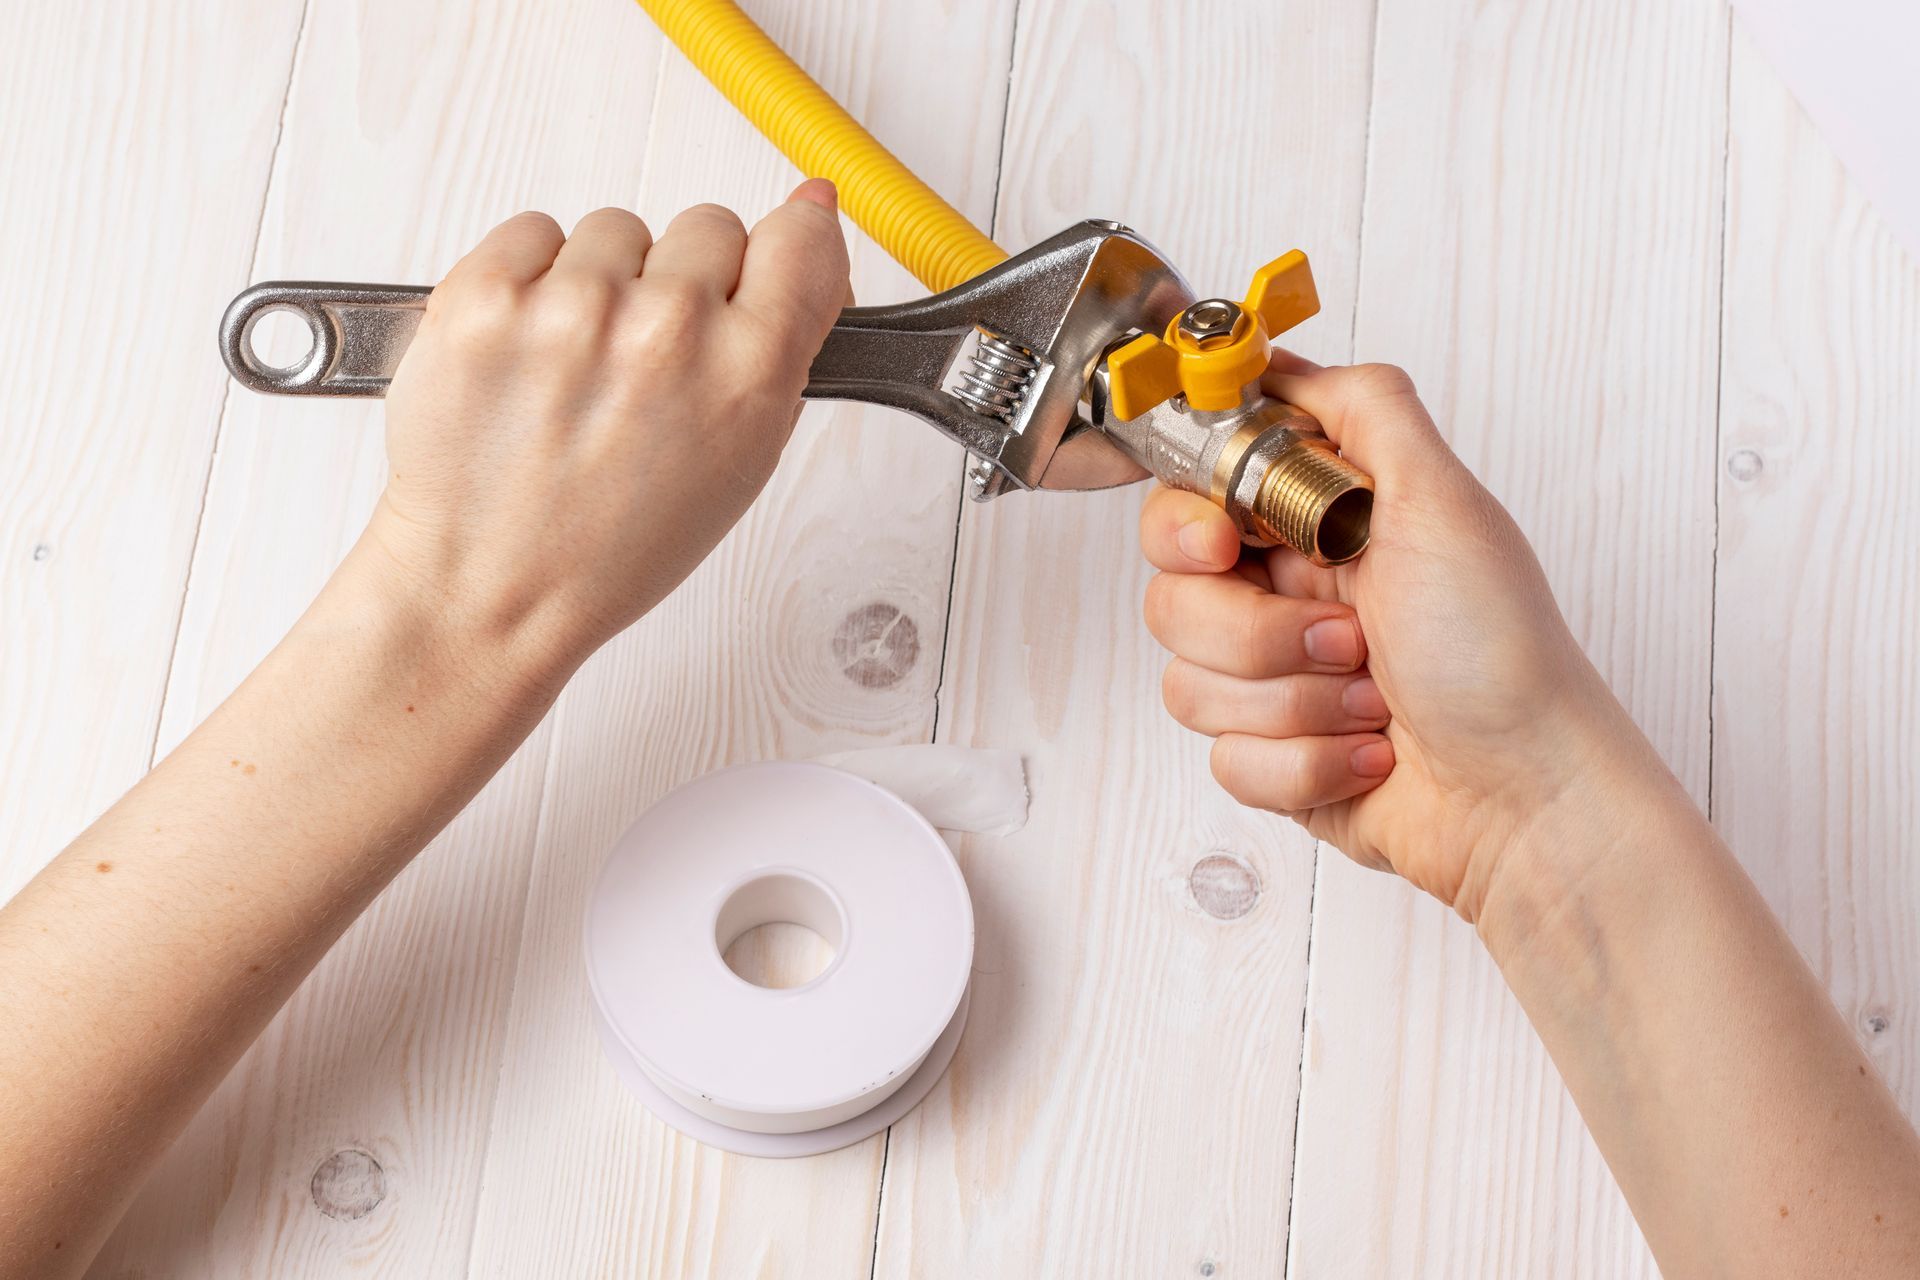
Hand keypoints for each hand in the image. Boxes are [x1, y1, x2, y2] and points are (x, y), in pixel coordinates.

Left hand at [362, 180, 848, 677]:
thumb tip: (811, 218)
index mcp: (748, 376)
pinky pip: (532, 232)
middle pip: (709, 228)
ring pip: (617, 230)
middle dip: (686, 283)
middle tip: (648, 364)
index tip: (764, 270)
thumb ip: (783, 343)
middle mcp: (666, 330)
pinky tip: (529, 353)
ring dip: (603, 283)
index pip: (803, 239)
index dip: (787, 250)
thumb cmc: (609, 544)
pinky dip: (531, 279)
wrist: (489, 589)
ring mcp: (570, 306)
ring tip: (578, 371)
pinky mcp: (485, 293)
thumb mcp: (740, 463)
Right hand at [1140, 354, 1657, 917]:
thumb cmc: (1499, 655)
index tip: (1221, 543)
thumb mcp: (1445, 503)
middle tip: (1345, 636)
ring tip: (1371, 702)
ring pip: (1189, 683)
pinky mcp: (1274, 757)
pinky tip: (1369, 755)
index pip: (1189, 501)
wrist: (1524, 796)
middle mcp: (1287, 596)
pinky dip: (1304, 763)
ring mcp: (1276, 681)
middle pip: (1172, 596)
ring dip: (1294, 702)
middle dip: (1256, 631)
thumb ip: (1368, 411)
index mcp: (1317, 527)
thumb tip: (1284, 362)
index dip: (1187, 524)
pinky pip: (1225, 758)